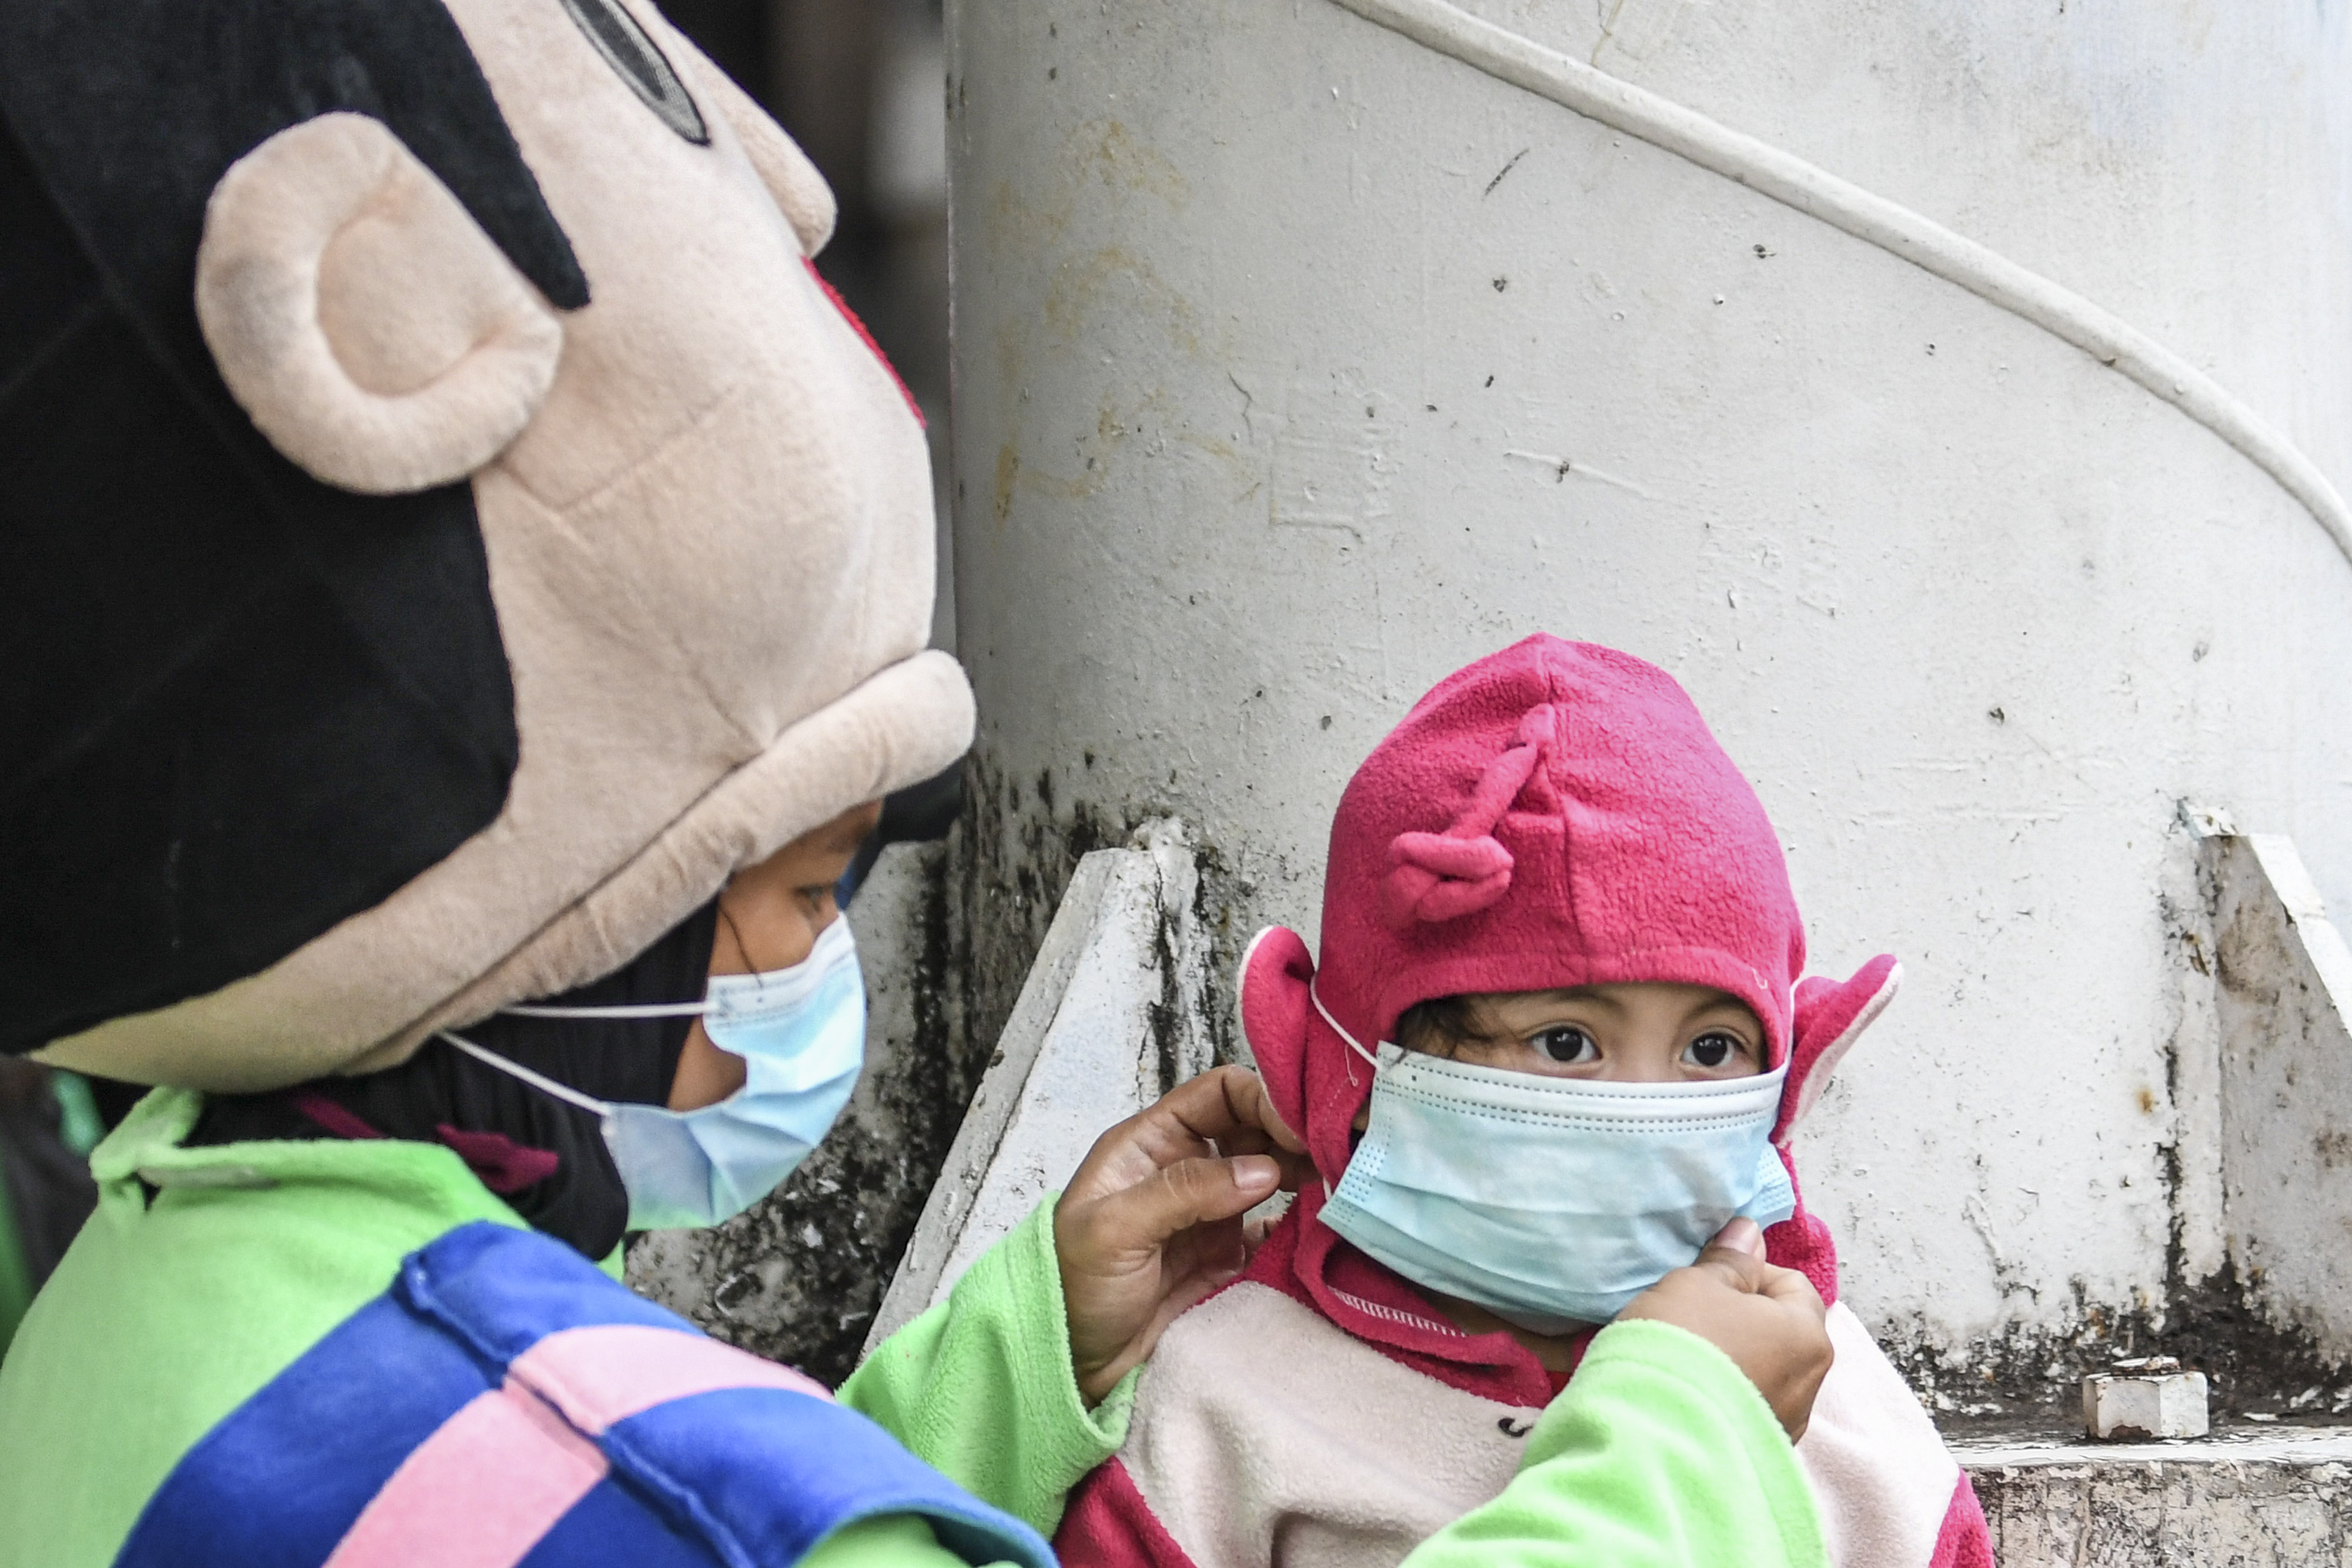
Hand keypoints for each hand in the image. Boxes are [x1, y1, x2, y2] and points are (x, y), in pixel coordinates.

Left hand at [1054, 1065, 1310, 1403]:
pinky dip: (1297, 1225)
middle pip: (1254, 1130)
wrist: (1068, 1367)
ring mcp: (1207, 1213)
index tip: (1302, 1129)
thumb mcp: (1115, 1230)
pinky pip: (1271, 1229)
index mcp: (1150, 1144)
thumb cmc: (1071, 1286)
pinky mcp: (1224, 1256)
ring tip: (1341, 1184)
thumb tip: (1265, 1169)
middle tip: (1338, 1156)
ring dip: (1302, 1177)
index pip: (1219, 1095)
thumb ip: (1185, 1192)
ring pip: (1269, 1175)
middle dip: (1294, 1136)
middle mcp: (1184, 1168)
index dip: (1263, 1100)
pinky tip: (1321, 1226)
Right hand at [1616, 1218, 1832, 1441]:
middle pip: (1774, 1331)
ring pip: (1756, 1371)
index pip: (1790, 1283)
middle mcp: (1809, 1385)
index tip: (1704, 1280)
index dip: (1746, 1272)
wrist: (1654, 1439)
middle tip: (1685, 1315)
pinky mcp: (1754, 1455)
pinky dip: (1714, 1395)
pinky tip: (1678, 1392)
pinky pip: (1737, 1407)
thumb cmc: (1682, 1345)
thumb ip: (1729, 1259)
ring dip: (1724, 1359)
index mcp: (1807, 1335)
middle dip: (1733, 1318)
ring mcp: (1783, 1426)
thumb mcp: (1697, 1284)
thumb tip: (1750, 1233)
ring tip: (1676, 1358)